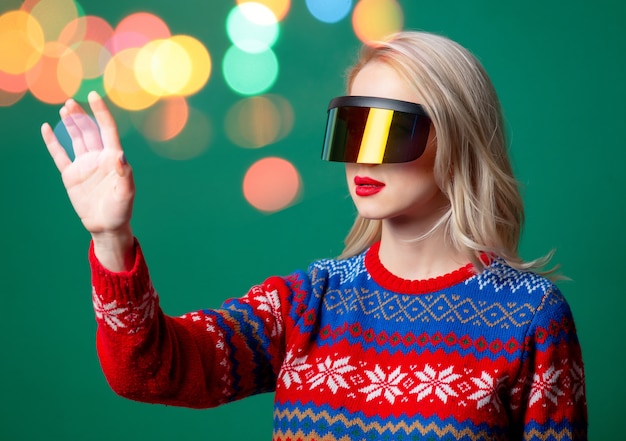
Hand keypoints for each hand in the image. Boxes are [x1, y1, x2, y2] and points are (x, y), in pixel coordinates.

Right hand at [42, 91, 135, 269]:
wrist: (107, 226)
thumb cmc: (121, 210)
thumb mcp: (126, 193)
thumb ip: (124, 174)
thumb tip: (120, 156)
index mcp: (113, 158)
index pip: (107, 129)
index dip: (101, 112)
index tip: (94, 95)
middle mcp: (98, 158)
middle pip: (89, 130)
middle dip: (81, 116)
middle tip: (71, 102)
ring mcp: (84, 165)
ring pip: (76, 139)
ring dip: (70, 124)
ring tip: (64, 109)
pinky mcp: (71, 175)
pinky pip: (60, 155)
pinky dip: (52, 142)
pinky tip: (46, 128)